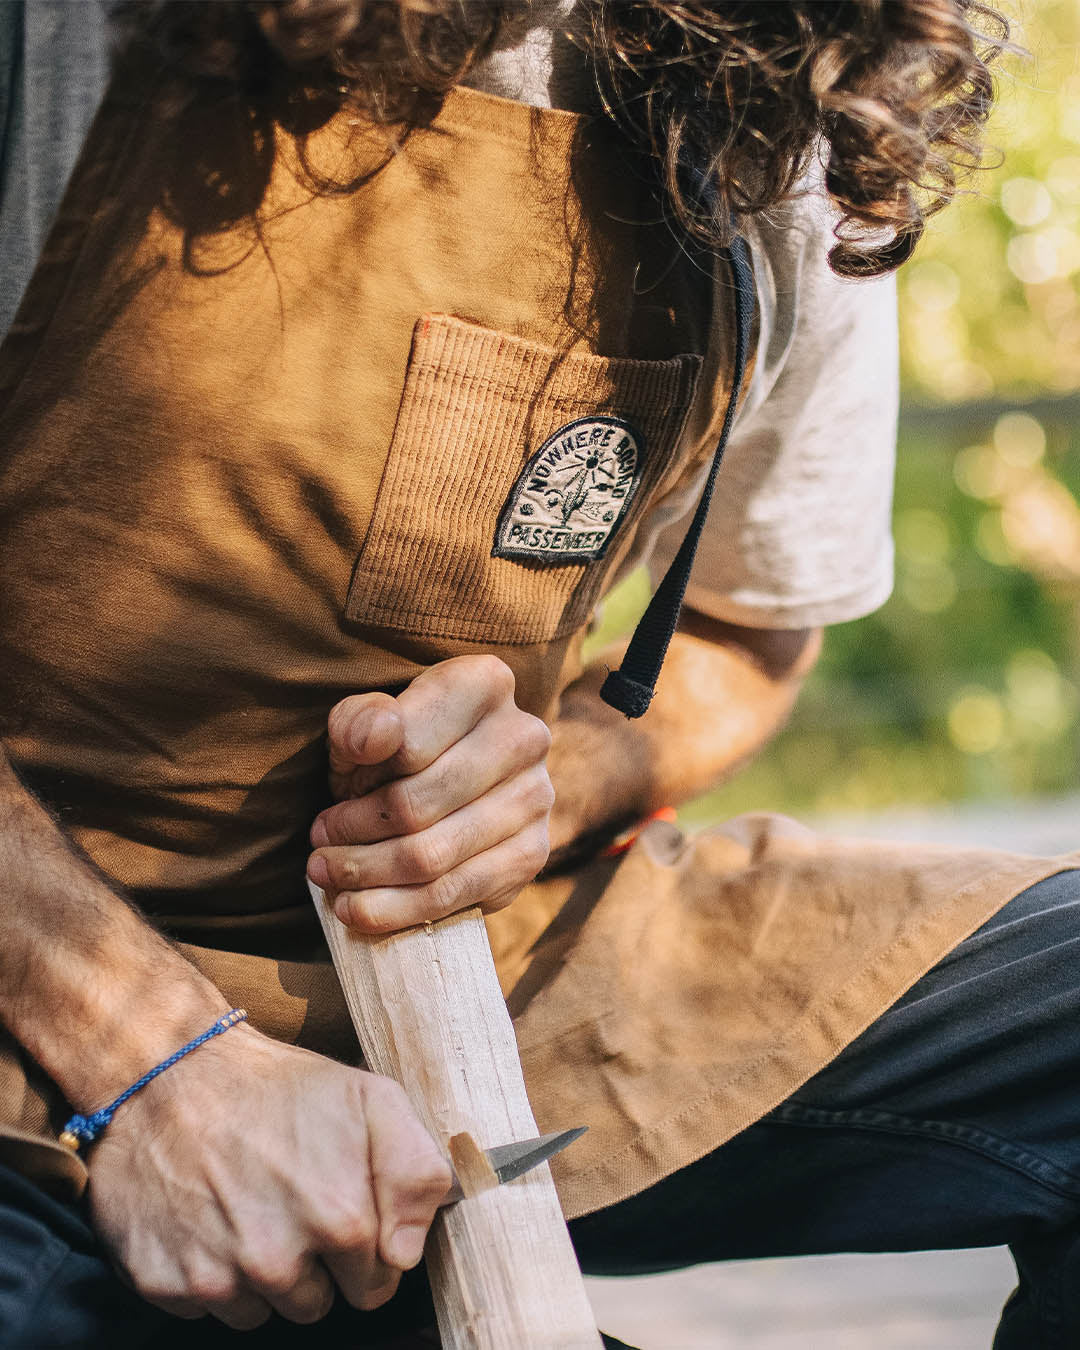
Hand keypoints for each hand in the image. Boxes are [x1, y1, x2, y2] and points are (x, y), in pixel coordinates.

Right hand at [90, 1026, 450, 1328]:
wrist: (166, 1073)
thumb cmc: (275, 1086)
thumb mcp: (371, 1098)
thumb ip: (415, 1172)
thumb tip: (408, 1252)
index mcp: (340, 1220)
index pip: (375, 1286)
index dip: (362, 1250)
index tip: (341, 1208)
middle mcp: (278, 1261)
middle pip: (316, 1305)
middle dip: (313, 1265)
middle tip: (290, 1200)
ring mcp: (218, 1278)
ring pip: (261, 1311)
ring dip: (260, 1272)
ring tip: (248, 1202)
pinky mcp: (165, 1284)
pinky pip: (205, 1306)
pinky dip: (210, 1269)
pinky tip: (208, 1215)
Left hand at [306, 655, 553, 932]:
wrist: (450, 776)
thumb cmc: (397, 746)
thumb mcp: (365, 722)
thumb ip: (360, 721)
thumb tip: (373, 740)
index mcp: (484, 683)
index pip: (407, 746)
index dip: (357, 780)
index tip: (329, 797)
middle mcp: (524, 736)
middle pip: (417, 806)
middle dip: (354, 837)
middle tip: (319, 849)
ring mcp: (536, 797)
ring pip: (433, 857)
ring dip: (367, 876)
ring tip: (330, 877)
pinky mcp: (533, 853)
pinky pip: (456, 894)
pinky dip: (397, 910)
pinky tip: (359, 909)